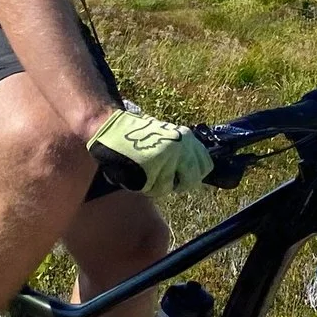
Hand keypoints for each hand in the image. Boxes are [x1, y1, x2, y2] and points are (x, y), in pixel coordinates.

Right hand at [87, 110, 213, 195]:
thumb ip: (182, 151)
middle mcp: (180, 147)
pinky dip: (145, 185)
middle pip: (191, 180)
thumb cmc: (137, 135)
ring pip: (169, 187)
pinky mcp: (151, 167)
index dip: (193, 175)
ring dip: (157, 184)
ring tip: (145, 172)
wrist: (111, 128)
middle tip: (163, 178)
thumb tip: (196, 172)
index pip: (205, 165)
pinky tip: (137, 174)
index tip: (182, 175)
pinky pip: (153, 188)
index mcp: (185, 138)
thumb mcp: (167, 136)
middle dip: (178, 183)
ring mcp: (166, 157)